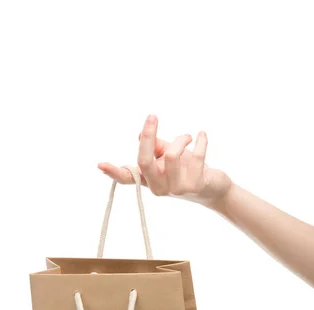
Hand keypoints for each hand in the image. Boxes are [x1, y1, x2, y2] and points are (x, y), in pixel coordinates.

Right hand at [98, 115, 231, 208]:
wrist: (212, 188)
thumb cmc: (187, 168)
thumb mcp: (168, 155)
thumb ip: (155, 146)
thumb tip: (142, 134)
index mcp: (148, 180)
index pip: (127, 178)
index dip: (113, 172)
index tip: (100, 164)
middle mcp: (158, 187)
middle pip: (144, 161)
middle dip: (148, 136)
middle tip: (152, 116)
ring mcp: (176, 189)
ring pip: (171, 156)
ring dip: (180, 139)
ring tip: (188, 136)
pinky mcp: (194, 186)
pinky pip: (196, 157)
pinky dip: (200, 141)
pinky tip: (202, 135)